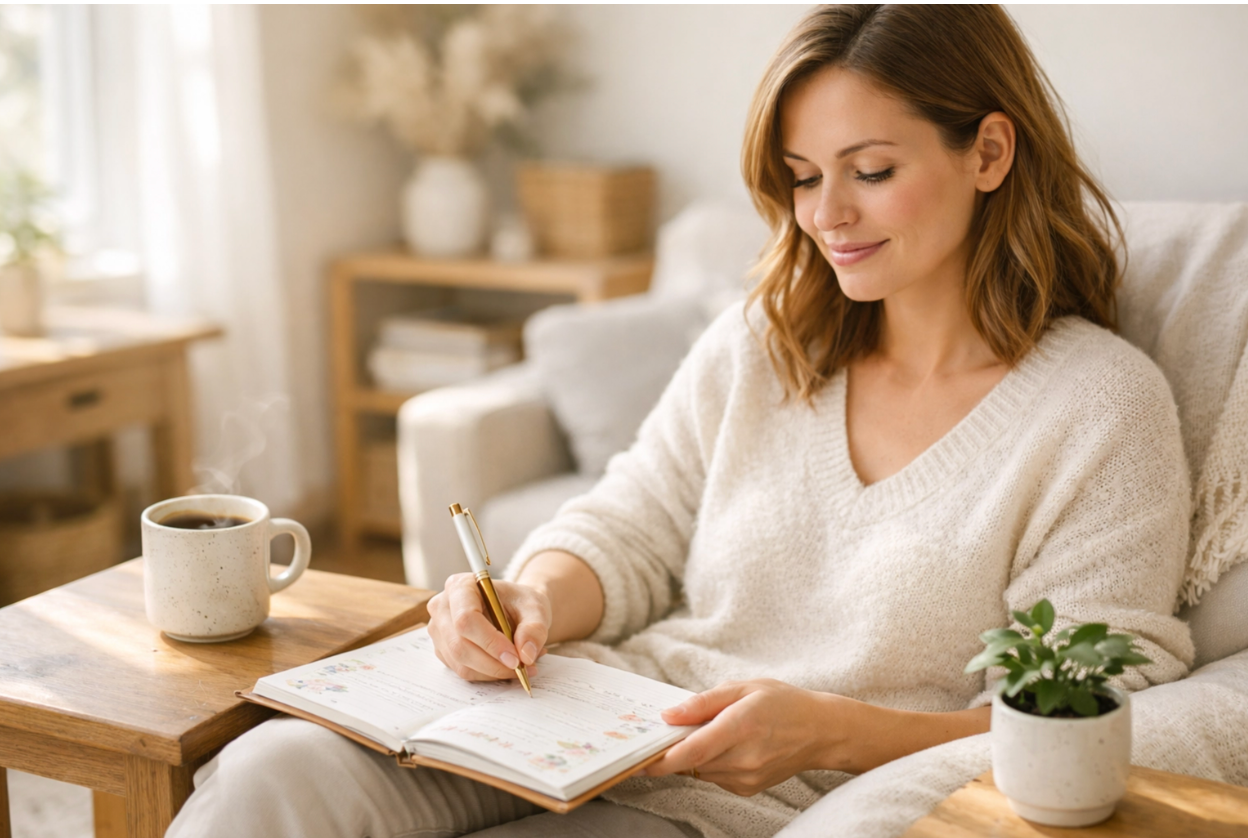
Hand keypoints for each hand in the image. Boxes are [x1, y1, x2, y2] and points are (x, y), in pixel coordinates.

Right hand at [426, 572, 549, 682]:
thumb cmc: (520, 602)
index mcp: (460, 586)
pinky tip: (507, 665)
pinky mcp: (444, 650)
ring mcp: (439, 631)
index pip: (466, 618)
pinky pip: (464, 671)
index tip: (515, 658)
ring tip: (522, 665)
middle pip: (459, 645)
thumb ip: (534, 628)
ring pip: (461, 663)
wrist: (514, 608)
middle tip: (522, 668)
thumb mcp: (536, 607)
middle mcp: (442, 607)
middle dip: (493, 664)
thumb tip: (526, 654)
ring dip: (494, 672)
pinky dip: (489, 675)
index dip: (490, 642)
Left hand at [643, 679, 856, 795]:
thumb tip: (669, 715)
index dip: (662, 758)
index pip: (693, 750)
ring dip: (692, 754)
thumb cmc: (782, 703)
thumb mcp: (743, 688)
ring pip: (699, 770)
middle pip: (691, 761)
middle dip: (672, 750)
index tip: (640, 757)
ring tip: (707, 731)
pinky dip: (709, 762)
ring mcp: (746, 778)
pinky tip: (724, 745)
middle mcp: (744, 758)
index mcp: (742, 726)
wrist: (821, 732)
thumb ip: (704, 702)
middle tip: (662, 734)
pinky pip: (714, 776)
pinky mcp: (747, 788)